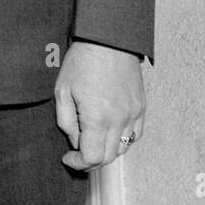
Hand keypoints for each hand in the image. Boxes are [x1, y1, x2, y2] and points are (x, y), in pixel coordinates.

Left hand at [55, 40, 145, 170]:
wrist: (108, 40)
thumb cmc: (82, 62)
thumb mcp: (62, 90)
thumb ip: (66, 121)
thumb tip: (75, 141)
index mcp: (98, 118)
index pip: (92, 157)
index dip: (78, 163)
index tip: (68, 158)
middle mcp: (120, 120)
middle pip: (108, 157)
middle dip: (90, 160)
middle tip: (77, 153)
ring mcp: (134, 114)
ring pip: (123, 148)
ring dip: (106, 151)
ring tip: (91, 140)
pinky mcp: (141, 108)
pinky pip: (135, 135)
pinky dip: (122, 141)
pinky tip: (110, 132)